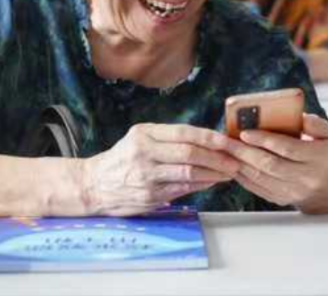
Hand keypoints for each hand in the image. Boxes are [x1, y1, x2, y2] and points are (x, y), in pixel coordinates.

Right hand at [79, 123, 239, 216]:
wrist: (93, 185)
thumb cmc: (123, 158)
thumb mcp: (140, 138)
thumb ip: (169, 139)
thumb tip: (208, 141)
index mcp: (144, 134)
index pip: (184, 132)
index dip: (210, 137)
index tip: (228, 141)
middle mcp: (144, 152)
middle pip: (189, 153)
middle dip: (217, 157)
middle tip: (235, 159)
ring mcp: (146, 176)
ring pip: (188, 172)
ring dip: (214, 173)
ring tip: (229, 172)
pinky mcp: (149, 196)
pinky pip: (182, 189)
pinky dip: (201, 185)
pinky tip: (212, 182)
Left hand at [225, 114, 327, 213]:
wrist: (327, 188)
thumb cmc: (322, 154)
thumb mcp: (327, 135)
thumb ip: (315, 124)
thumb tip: (300, 116)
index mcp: (318, 157)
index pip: (288, 148)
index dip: (265, 140)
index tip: (245, 132)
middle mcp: (306, 177)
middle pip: (270, 165)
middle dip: (245, 152)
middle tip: (226, 141)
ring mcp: (293, 191)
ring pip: (261, 178)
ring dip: (239, 164)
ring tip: (224, 151)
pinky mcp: (280, 199)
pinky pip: (257, 188)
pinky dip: (242, 176)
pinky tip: (231, 164)